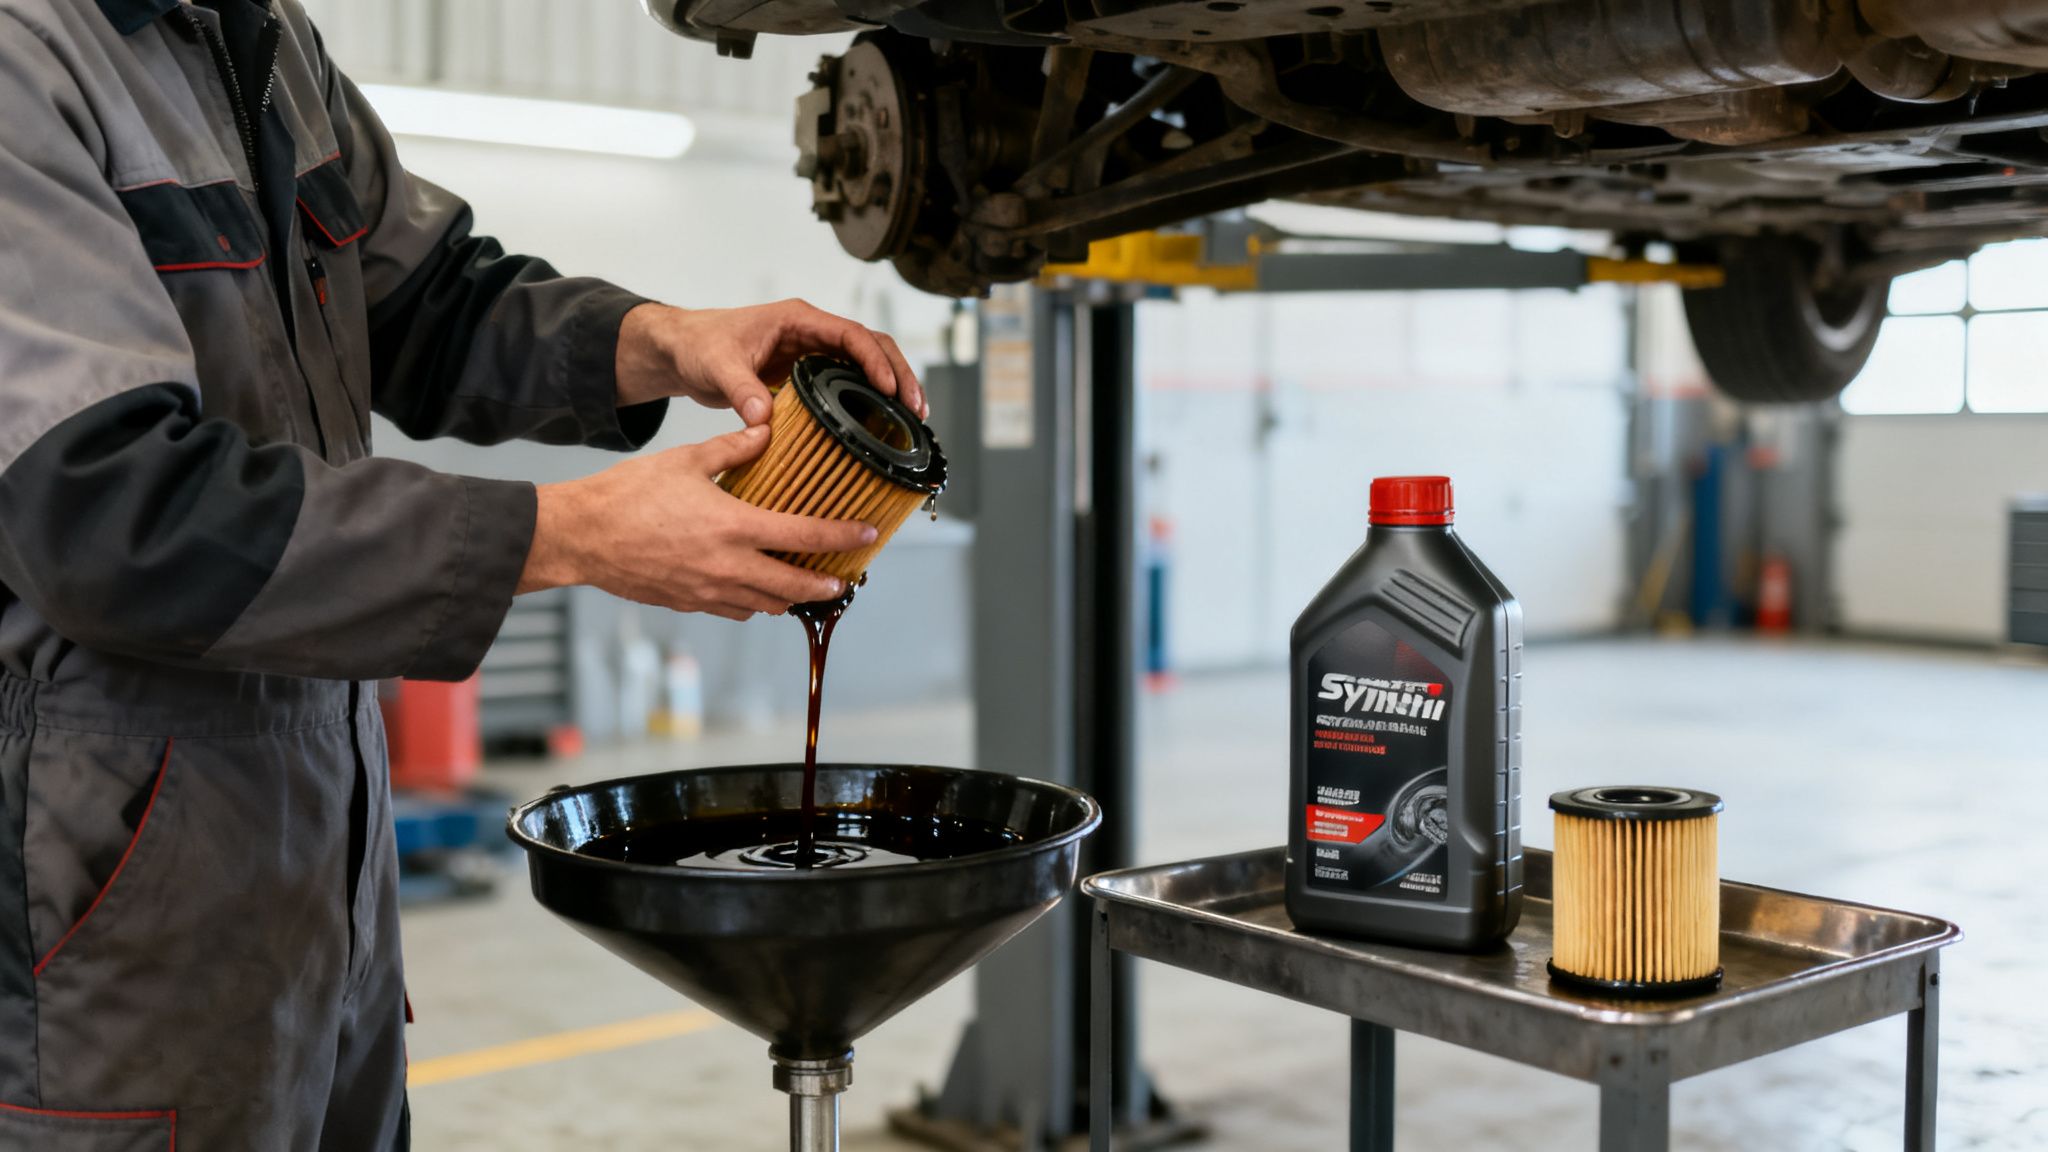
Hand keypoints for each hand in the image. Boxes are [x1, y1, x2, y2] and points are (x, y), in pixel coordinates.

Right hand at [517, 424, 875, 619]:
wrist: (580, 536)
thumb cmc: (627, 496)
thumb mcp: (685, 461)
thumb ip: (732, 449)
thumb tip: (764, 431)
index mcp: (733, 526)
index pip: (804, 536)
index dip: (842, 537)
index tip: (867, 535)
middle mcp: (727, 566)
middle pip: (793, 586)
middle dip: (824, 584)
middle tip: (844, 578)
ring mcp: (707, 590)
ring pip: (765, 605)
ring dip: (789, 597)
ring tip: (805, 586)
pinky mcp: (688, 604)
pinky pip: (733, 609)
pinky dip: (752, 604)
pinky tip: (755, 592)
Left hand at [616, 299, 926, 423]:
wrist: (682, 353)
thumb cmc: (698, 345)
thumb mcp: (718, 366)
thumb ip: (741, 390)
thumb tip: (762, 418)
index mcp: (798, 319)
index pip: (851, 334)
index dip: (875, 361)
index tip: (889, 388)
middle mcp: (812, 332)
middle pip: (871, 347)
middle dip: (898, 373)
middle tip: (916, 408)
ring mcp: (812, 353)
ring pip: (865, 365)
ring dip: (891, 387)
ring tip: (912, 418)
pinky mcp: (806, 374)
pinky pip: (848, 383)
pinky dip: (868, 400)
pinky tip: (880, 424)